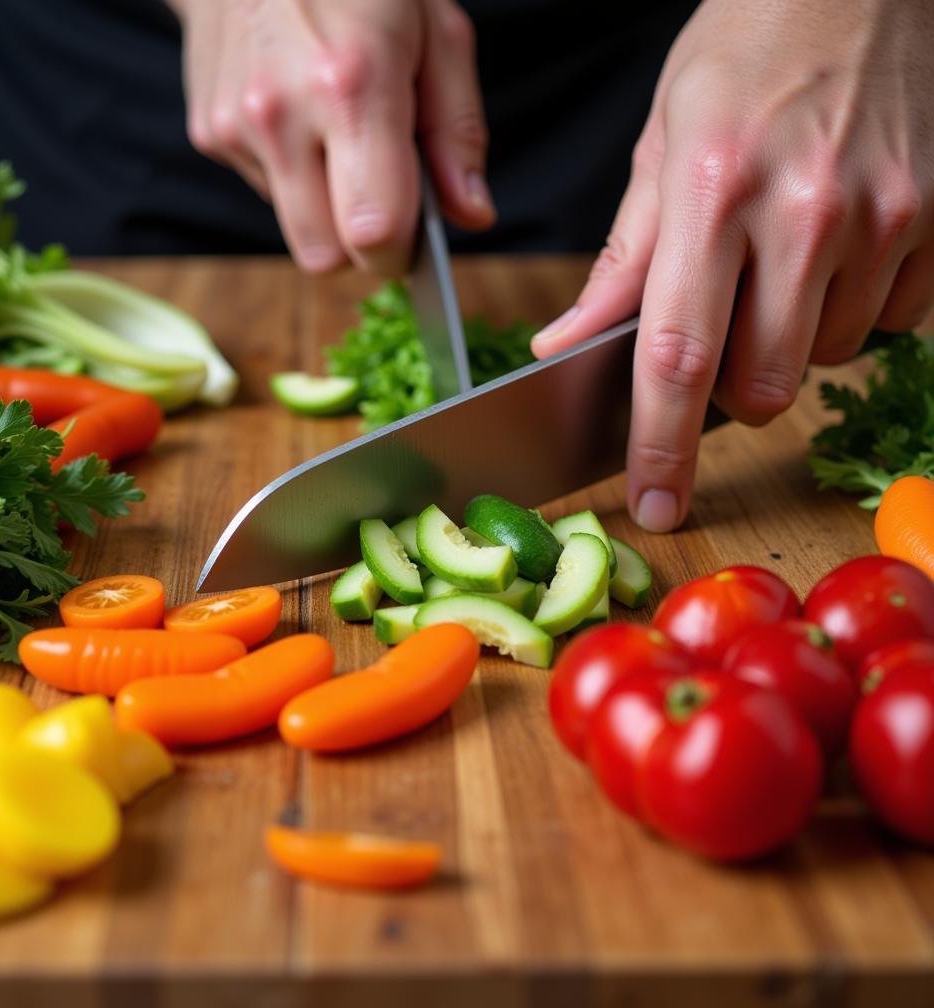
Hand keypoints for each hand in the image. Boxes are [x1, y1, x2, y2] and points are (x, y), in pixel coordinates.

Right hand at [169, 0, 493, 275]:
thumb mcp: (436, 33)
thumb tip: (472, 215)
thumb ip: (457, 135)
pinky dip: (291, 173)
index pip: (374, 232)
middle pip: (324, 256)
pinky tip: (299, 118)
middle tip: (380, 196)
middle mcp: (281, 112)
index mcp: (351, 86)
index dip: (401, 252)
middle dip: (358, 245)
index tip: (415, 238)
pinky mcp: (209, 130)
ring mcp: (236, 124)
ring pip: (294, 230)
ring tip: (336, 134)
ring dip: (324, 207)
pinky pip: (267, 192)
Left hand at [532, 0, 933, 531]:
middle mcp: (804, 213)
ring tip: (780, 266)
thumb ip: (621, 263)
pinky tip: (835, 254)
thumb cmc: (744, 55)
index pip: (676, 358)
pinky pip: (890, 322)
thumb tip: (565, 344)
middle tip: (721, 335)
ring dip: (792, 344)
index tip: (654, 504)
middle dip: (730, 393)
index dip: (660, 447)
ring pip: (826, 358)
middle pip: (761, 386)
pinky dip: (853, 311)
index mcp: (712, 194)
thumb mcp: (660, 149)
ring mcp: (885, 217)